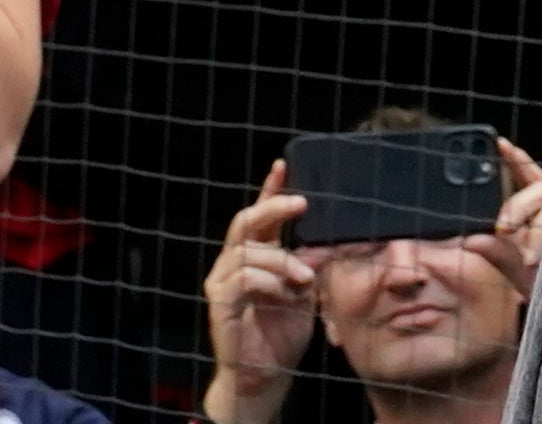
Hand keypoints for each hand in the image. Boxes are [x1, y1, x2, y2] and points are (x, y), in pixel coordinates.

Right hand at [203, 167, 320, 401]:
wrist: (266, 375)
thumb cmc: (283, 333)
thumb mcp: (305, 293)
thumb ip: (309, 266)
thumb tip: (323, 244)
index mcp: (257, 255)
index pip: (261, 215)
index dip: (270, 189)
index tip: (283, 165)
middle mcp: (235, 262)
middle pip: (246, 221)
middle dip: (274, 206)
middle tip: (301, 203)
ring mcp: (223, 280)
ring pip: (249, 250)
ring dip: (282, 260)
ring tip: (305, 279)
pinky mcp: (219, 300)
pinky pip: (244, 276)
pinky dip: (270, 282)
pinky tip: (285, 295)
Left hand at [465, 139, 541, 297]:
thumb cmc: (540, 281)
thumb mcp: (511, 265)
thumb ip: (494, 251)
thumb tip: (469, 240)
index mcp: (539, 206)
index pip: (528, 175)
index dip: (516, 158)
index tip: (499, 143)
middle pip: (539, 188)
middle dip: (517, 206)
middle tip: (503, 229)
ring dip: (535, 230)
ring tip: (527, 258)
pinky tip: (535, 259)